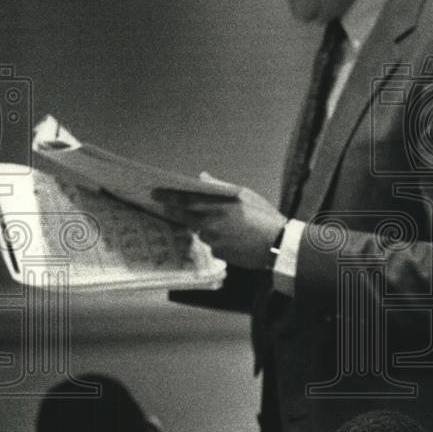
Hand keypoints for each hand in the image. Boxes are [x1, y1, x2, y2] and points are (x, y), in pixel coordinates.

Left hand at [152, 173, 286, 270]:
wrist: (277, 244)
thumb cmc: (263, 216)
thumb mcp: (244, 195)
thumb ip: (220, 187)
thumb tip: (203, 178)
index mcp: (217, 204)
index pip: (185, 199)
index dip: (168, 196)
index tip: (154, 193)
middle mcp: (211, 222)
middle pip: (185, 217)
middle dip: (174, 211)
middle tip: (166, 207)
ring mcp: (213, 240)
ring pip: (200, 232)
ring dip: (204, 227)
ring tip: (224, 225)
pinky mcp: (219, 253)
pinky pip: (212, 245)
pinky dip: (217, 240)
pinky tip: (232, 238)